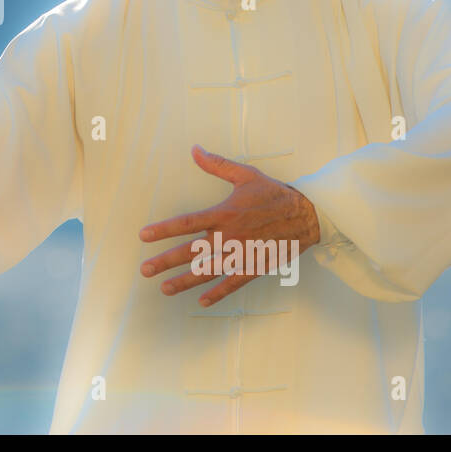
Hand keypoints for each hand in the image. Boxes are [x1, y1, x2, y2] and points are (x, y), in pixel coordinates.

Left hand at [138, 145, 320, 306]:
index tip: (143, 235)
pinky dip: (218, 293)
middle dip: (166, 261)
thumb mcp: (246, 175)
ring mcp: (241, 254)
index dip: (164, 229)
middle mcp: (229, 236)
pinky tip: (202, 301)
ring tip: (164, 289)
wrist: (307, 215)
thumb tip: (195, 149)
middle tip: (145, 269)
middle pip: (191, 252)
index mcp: (224, 213)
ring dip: (185, 281)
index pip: (187, 223)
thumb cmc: (273, 194)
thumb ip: (217, 165)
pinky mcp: (254, 266)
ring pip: (208, 271)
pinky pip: (233, 283)